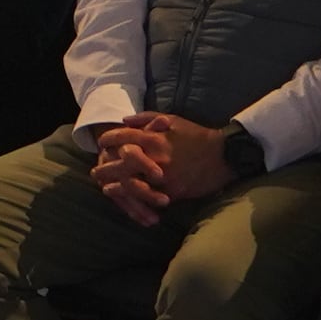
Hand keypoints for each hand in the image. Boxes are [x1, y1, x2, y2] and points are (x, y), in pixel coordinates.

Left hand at [89, 114, 237, 224]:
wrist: (224, 155)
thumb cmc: (197, 136)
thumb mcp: (173, 119)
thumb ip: (146, 118)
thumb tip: (124, 120)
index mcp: (155, 138)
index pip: (123, 137)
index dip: (109, 139)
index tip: (101, 142)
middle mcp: (156, 158)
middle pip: (122, 164)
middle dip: (106, 168)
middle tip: (96, 171)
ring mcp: (164, 177)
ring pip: (133, 185)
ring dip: (117, 187)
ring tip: (106, 189)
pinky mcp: (173, 192)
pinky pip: (150, 198)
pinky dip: (137, 201)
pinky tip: (128, 201)